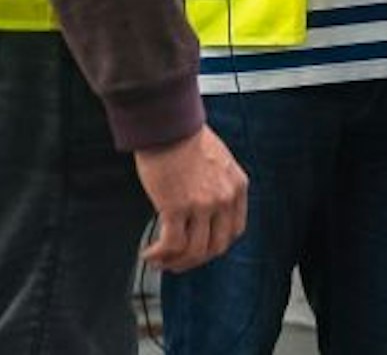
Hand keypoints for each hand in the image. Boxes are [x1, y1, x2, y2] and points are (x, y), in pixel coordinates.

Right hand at [134, 126, 248, 272]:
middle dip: (195, 261)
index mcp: (237, 186)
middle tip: (176, 262)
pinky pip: (171, 244)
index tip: (199, 249)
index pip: (234, 230)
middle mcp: (224, 198)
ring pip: (194, 251)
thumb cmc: (186, 137)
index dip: (215, 246)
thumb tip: (204, 210)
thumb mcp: (219, 161)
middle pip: (215, 247)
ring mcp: (202, 204)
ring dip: (175, 262)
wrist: (169, 124)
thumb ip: (218, 185)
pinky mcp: (176, 207)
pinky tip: (148, 253)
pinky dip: (159, 254)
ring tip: (158, 260)